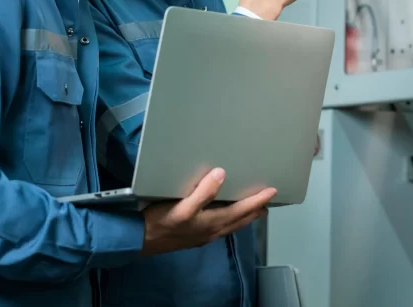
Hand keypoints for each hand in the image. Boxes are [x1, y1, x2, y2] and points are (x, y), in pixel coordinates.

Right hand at [140, 168, 275, 255]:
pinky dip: (230, 221)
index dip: (257, 200)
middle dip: (255, 211)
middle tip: (268, 202)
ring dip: (244, 217)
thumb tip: (221, 174)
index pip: (241, 210)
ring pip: (231, 226)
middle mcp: (211, 231)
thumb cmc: (161, 221)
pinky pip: (221, 228)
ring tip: (254, 210)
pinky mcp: (194, 237)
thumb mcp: (182, 206)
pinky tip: (226, 218)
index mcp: (212, 222)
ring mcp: (203, 236)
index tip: (272, 191)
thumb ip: (203, 192)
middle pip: (240, 220)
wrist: (139, 239)